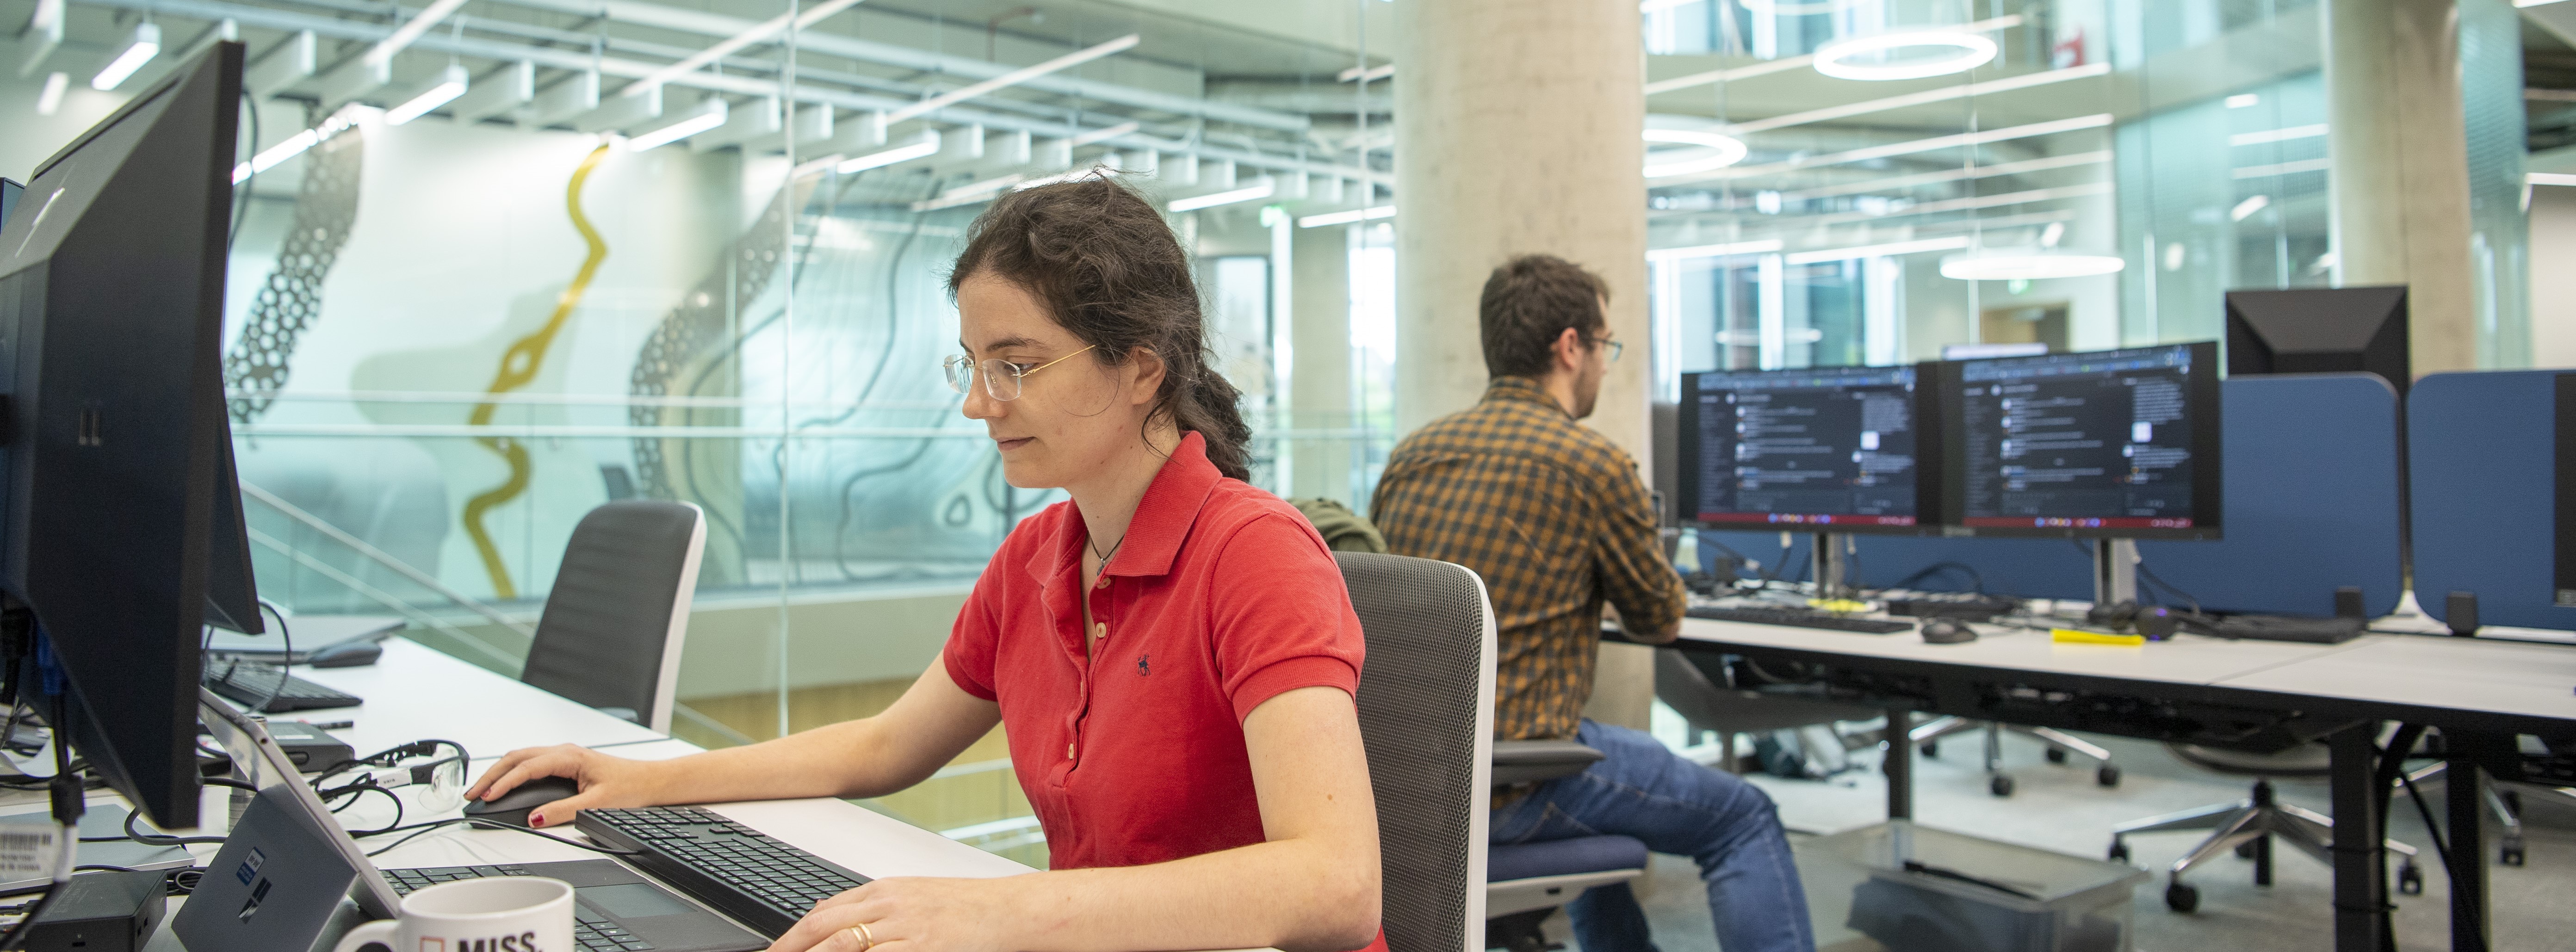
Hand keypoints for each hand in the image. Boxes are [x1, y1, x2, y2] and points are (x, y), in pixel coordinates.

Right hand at [463, 744, 665, 827]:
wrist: (650, 781)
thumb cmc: (630, 786)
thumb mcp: (596, 803)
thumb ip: (563, 811)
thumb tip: (535, 817)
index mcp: (570, 756)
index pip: (527, 767)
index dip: (504, 783)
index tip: (487, 797)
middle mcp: (564, 752)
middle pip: (517, 758)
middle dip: (491, 775)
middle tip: (471, 794)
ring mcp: (563, 756)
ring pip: (521, 758)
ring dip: (500, 773)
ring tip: (481, 791)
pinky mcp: (564, 764)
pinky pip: (530, 763)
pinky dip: (512, 772)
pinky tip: (503, 784)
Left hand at [764, 877, 1028, 951]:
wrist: (1006, 910)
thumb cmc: (963, 906)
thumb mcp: (909, 893)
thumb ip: (866, 903)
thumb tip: (823, 908)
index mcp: (883, 890)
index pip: (823, 912)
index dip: (791, 935)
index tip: (774, 950)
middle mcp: (888, 905)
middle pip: (823, 928)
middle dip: (790, 948)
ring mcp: (903, 928)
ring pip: (842, 946)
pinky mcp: (921, 948)